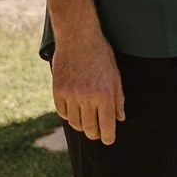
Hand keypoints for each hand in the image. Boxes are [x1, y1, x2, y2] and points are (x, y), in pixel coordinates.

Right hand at [51, 28, 124, 144]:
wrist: (77, 36)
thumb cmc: (100, 53)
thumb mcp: (115, 74)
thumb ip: (118, 98)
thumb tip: (119, 118)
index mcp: (104, 94)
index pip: (106, 125)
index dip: (108, 137)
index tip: (107, 140)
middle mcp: (86, 97)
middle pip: (89, 128)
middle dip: (95, 133)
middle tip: (97, 132)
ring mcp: (70, 95)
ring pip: (75, 123)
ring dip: (81, 125)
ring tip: (86, 120)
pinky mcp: (57, 91)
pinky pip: (62, 112)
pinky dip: (68, 114)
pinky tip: (74, 109)